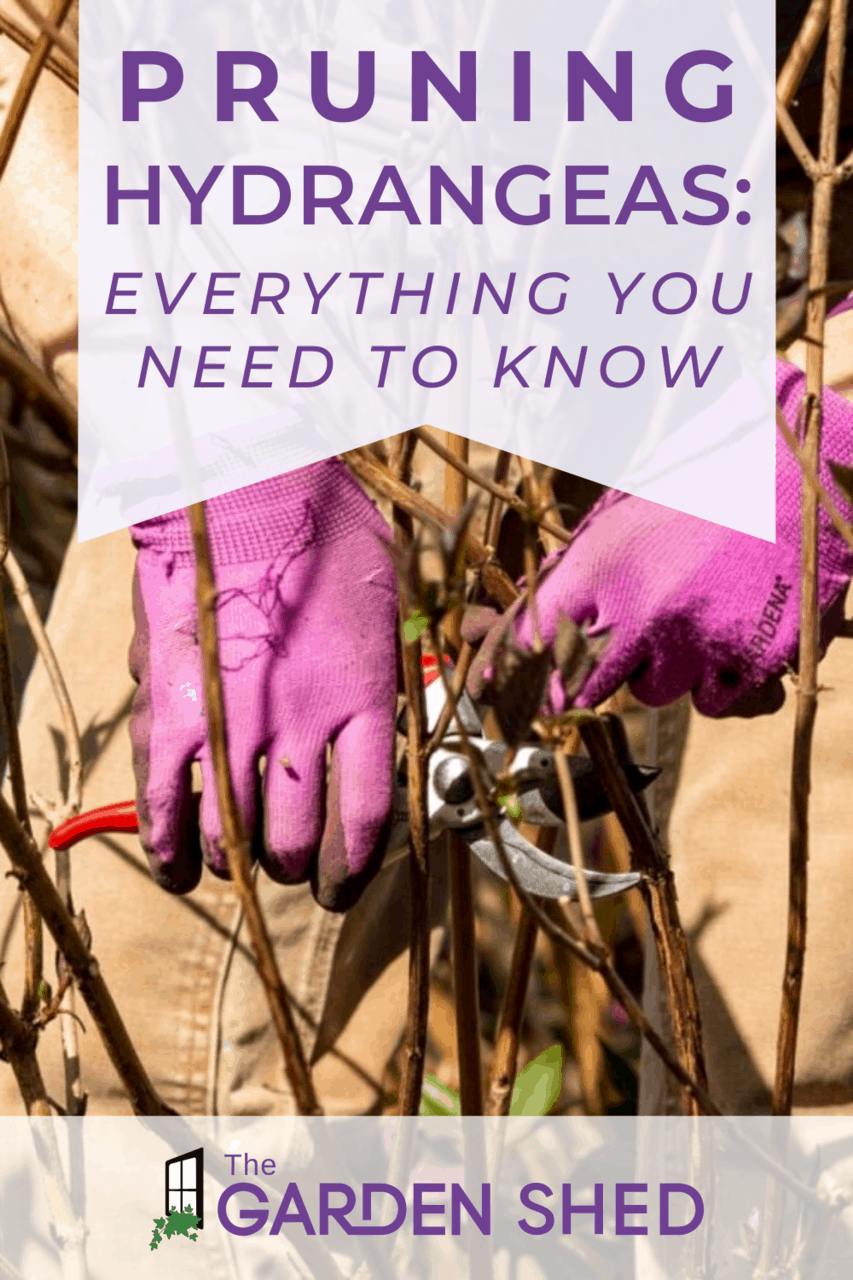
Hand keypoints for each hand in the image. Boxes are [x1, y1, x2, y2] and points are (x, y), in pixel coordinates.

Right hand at [128, 460, 397, 909]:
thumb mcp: (385, 605)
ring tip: (237, 863)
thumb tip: (371, 732)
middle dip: (294, 865)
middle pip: (298, 837)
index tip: (342, 881)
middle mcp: (304, 725)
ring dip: (237, 859)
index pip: (368, 820)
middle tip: (288, 864)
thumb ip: (379, 679)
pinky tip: (179, 870)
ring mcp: (235, 724)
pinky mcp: (172, 715)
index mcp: (366, 701)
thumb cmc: (326, 531)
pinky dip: (170, 847)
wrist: (246, 484)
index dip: (354, 867)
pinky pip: (167, 806)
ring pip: (235, 833)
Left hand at [468, 360, 852, 717]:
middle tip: (588, 664)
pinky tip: (726, 632)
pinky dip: (716, 679)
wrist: (801, 462)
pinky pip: (716, 701)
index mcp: (603, 565)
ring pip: (654, 695)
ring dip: (657, 670)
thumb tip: (509, 628)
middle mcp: (647, 611)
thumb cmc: (701, 478)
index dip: (502, 675)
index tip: (488, 692)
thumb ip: (570, 574)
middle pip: (581, 688)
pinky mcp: (757, 658)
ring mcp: (703, 639)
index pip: (529, 645)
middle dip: (575, 683)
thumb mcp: (619, 513)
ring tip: (684, 614)